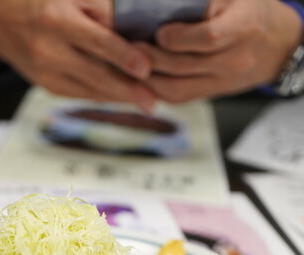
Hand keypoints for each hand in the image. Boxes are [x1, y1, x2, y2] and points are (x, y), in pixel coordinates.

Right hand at [0, 0, 155, 110]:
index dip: (123, 57)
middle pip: (97, 75)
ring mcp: (46, 73)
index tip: (145, 69)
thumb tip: (128, 30)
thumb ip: (98, 8)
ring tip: (146, 101)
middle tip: (153, 101)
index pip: (97, 42)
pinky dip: (103, 95)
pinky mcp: (46, 86)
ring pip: (91, 90)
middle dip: (128, 90)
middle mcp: (49, 51)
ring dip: (120, 97)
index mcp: (56, 21)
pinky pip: (81, 94)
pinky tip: (122, 97)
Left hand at [136, 0, 302, 102]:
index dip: (180, 38)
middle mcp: (233, 60)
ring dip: (147, 77)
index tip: (161, 33)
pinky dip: (155, 89)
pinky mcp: (209, 94)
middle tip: (128, 47)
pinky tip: (139, 77)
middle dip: (152, 58)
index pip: (209, 38)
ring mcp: (221, 82)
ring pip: (176, 88)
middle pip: (184, 65)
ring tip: (128, 63)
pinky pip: (178, 97)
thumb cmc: (248, 11)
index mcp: (242, 28)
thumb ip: (205, 0)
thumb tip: (168, 2)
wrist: (275, 47)